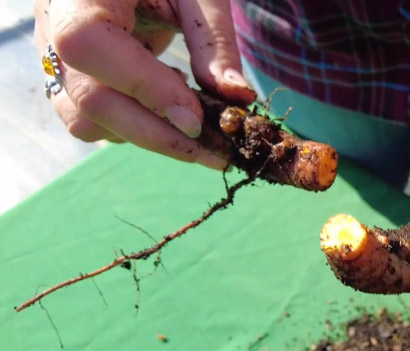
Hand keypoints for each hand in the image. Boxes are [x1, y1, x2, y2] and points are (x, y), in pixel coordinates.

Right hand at [33, 0, 256, 168]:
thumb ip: (215, 41)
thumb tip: (238, 101)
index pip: (88, 42)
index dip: (143, 87)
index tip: (196, 120)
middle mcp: (51, 19)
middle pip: (87, 98)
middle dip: (157, 134)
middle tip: (216, 151)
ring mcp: (50, 49)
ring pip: (83, 120)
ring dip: (143, 134)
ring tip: (191, 115)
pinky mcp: (64, 73)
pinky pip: (88, 118)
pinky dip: (132, 125)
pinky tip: (166, 101)